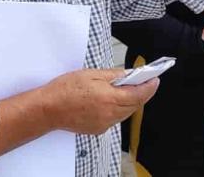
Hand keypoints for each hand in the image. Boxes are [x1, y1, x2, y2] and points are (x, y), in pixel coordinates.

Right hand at [43, 68, 158, 134]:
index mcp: (110, 98)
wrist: (49, 109)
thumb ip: (112, 75)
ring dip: (129, 102)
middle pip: (134, 105)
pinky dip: (117, 110)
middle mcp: (111, 114)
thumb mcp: (89, 74)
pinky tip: (108, 101)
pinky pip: (114, 119)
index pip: (139, 95)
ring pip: (125, 113)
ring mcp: (105, 124)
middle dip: (140, 94)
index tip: (155, 80)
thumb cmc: (64, 89)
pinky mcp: (98, 129)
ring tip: (124, 90)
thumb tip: (128, 75)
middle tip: (142, 82)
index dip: (149, 87)